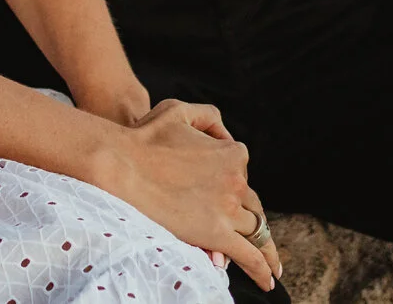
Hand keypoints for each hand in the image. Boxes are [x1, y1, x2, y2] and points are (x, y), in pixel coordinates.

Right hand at [94, 100, 280, 291]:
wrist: (121, 164)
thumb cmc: (144, 137)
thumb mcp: (179, 110)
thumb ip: (207, 118)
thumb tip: (224, 136)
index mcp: (232, 154)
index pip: (243, 180)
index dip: (236, 194)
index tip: (231, 207)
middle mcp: (236, 181)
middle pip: (254, 208)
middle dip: (257, 224)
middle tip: (264, 243)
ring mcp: (228, 208)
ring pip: (256, 232)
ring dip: (265, 250)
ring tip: (271, 267)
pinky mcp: (217, 234)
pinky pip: (248, 255)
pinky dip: (262, 269)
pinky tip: (267, 280)